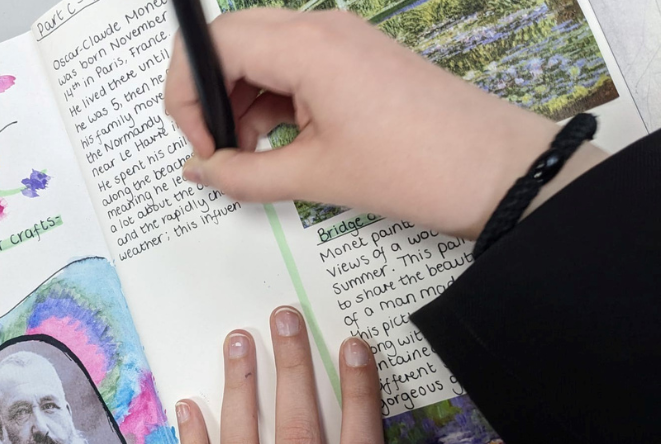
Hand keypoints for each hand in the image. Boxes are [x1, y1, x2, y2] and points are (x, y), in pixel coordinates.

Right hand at [165, 9, 605, 237]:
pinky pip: (294, 64)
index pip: (214, 44)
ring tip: (253, 152)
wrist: (494, 172)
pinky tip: (282, 140)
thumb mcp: (314, 177)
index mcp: (308, 46)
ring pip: (261, 51)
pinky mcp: (357, 56)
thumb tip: (199, 170)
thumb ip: (242, 175)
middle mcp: (322, 28)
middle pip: (233, 40)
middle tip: (218, 146)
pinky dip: (273, 98)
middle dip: (211, 93)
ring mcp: (343, 38)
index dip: (188, 92)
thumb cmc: (418, 167)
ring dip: (242, 98)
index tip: (199, 142)